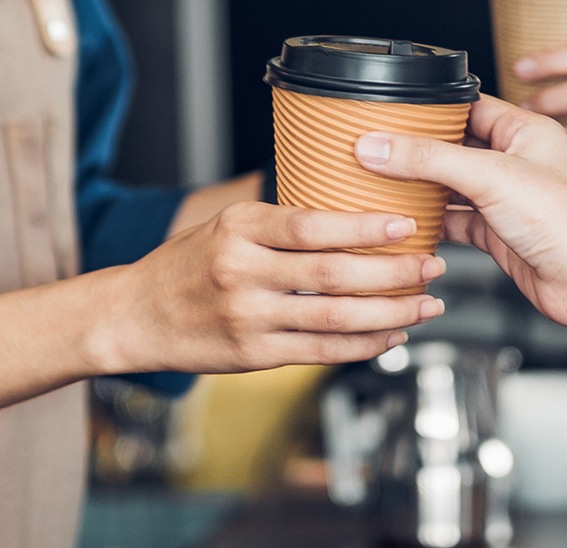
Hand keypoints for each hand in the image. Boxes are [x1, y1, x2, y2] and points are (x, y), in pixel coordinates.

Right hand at [104, 202, 447, 373]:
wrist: (134, 315)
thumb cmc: (186, 266)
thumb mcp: (224, 225)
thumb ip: (279, 223)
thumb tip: (350, 211)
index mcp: (238, 228)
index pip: (312, 225)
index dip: (364, 227)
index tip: (405, 225)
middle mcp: (241, 271)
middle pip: (332, 272)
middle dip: (393, 272)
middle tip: (432, 265)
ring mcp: (247, 316)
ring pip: (334, 316)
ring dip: (390, 312)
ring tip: (426, 305)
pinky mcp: (252, 355)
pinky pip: (320, 352)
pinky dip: (362, 345)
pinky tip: (390, 335)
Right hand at [354, 95, 566, 328]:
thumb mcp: (490, 176)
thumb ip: (430, 159)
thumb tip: (379, 146)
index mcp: (525, 131)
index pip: (467, 106)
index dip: (429, 108)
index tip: (390, 112)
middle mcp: (516, 162)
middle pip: (453, 147)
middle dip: (417, 150)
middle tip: (376, 147)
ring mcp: (506, 200)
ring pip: (451, 186)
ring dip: (420, 187)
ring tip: (380, 181)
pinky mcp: (498, 235)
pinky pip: (455, 221)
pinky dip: (431, 222)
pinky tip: (406, 221)